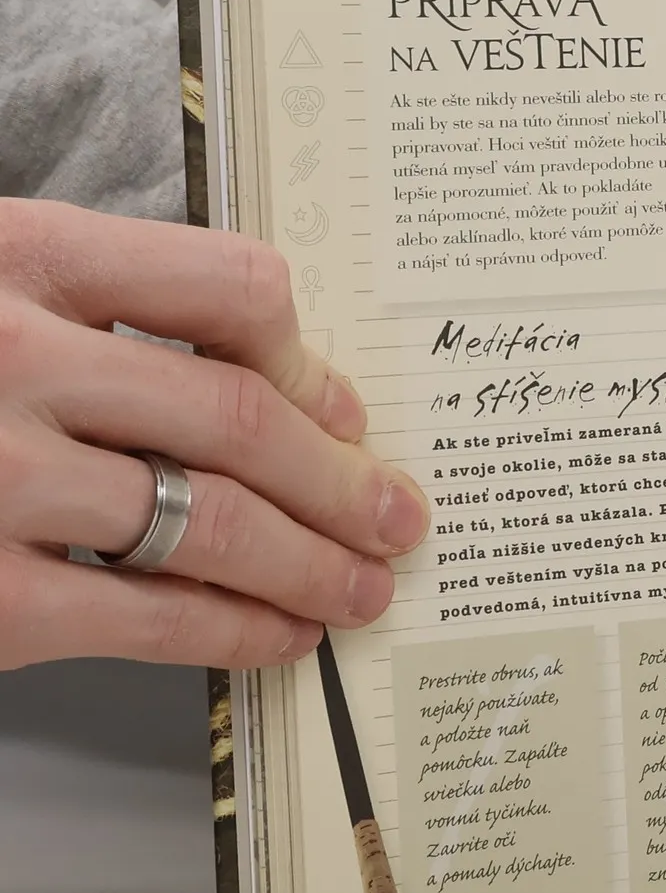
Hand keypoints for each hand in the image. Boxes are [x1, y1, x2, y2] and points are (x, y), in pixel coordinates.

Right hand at [0, 199, 427, 669]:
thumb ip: (98, 313)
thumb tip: (284, 391)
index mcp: (17, 256)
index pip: (230, 286)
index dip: (312, 359)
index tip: (348, 409)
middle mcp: (10, 360)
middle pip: (239, 419)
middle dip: (344, 480)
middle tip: (399, 515)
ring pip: (215, 523)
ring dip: (315, 563)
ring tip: (366, 586)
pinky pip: (151, 616)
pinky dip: (241, 631)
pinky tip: (284, 637)